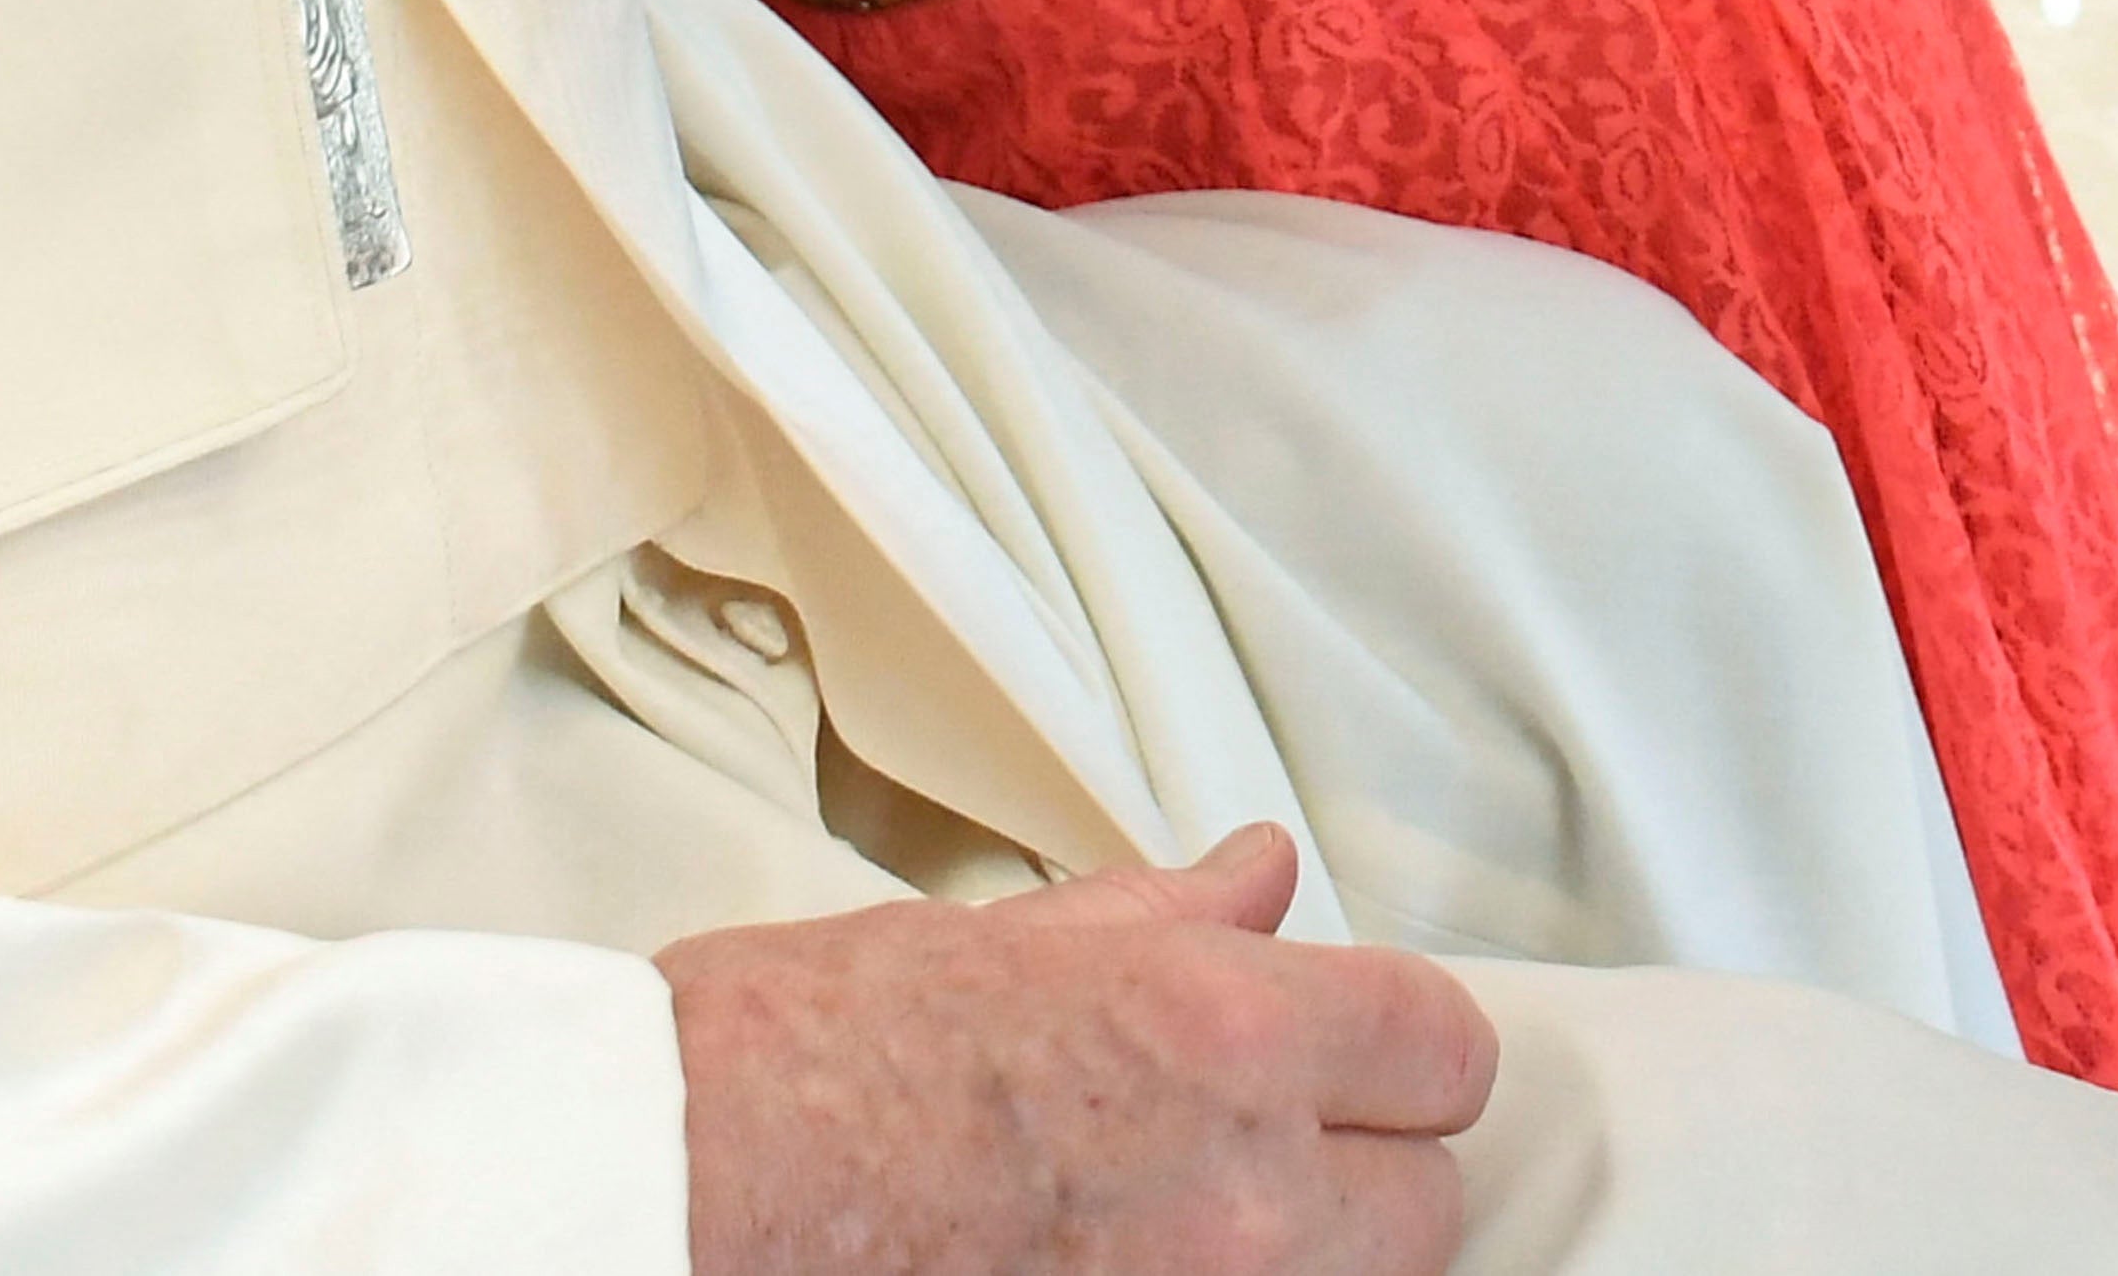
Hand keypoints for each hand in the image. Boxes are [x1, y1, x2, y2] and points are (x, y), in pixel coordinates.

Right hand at [665, 829, 1488, 1275]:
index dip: (1396, 1045)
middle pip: (1428, 1201)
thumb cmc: (786, 1068)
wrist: (674, 1194)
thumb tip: (1260, 880)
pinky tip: (1119, 1263)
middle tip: (1253, 1144)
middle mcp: (1242, 1195)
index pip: (1443, 1047)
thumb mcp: (987, 943)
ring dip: (1297, 1253)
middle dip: (1360, 1168)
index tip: (1355, 1051)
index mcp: (1218, 1034)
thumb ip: (1159, 923)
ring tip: (1170, 1213)